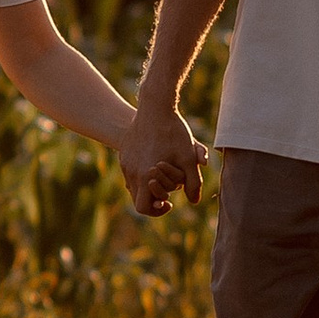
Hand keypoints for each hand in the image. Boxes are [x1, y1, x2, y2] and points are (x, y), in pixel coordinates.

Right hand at [117, 100, 206, 217]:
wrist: (155, 107)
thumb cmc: (174, 133)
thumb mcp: (188, 158)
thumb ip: (193, 183)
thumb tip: (195, 201)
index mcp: (145, 177)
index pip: (143, 208)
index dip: (156, 210)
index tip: (168, 202)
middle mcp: (131, 172)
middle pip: (138, 198)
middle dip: (153, 198)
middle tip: (167, 193)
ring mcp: (125, 162)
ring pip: (133, 185)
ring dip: (147, 186)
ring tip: (163, 177)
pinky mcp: (124, 153)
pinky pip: (130, 171)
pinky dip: (141, 174)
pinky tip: (155, 163)